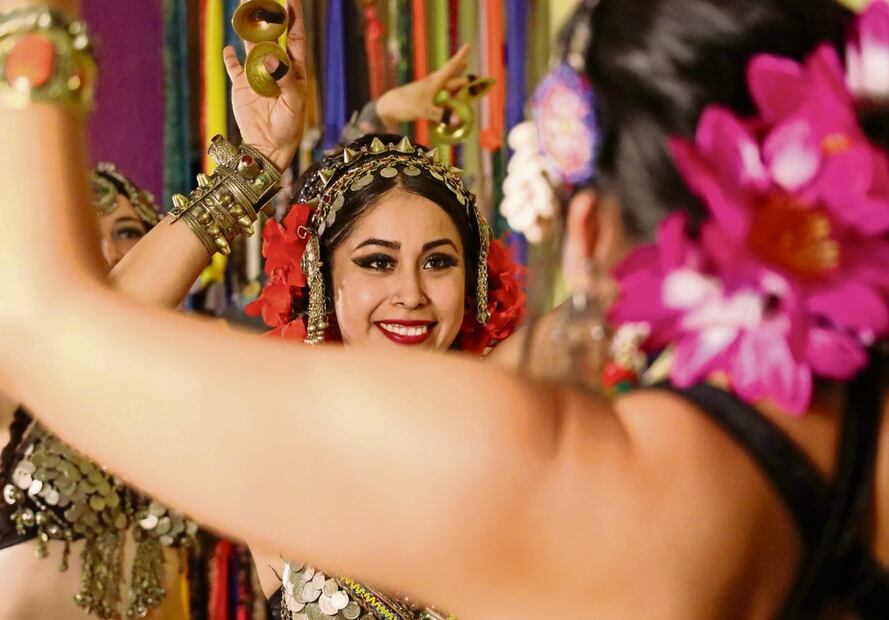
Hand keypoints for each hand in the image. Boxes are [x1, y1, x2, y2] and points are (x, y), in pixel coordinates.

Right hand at [223, 0, 306, 170]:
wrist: (268, 147)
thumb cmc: (288, 128)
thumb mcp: (293, 104)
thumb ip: (284, 79)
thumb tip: (272, 57)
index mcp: (294, 70)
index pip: (294, 39)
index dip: (293, 19)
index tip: (291, 0)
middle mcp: (276, 68)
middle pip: (270, 37)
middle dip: (266, 17)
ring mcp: (257, 75)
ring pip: (250, 47)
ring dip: (246, 31)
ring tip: (242, 12)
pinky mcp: (242, 85)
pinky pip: (233, 67)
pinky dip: (230, 57)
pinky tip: (228, 48)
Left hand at [376, 44, 470, 127]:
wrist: (388, 107)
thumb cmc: (406, 105)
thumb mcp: (424, 110)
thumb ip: (441, 115)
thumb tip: (457, 120)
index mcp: (434, 82)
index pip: (450, 67)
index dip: (460, 57)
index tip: (467, 45)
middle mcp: (431, 83)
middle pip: (448, 73)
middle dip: (458, 68)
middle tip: (467, 61)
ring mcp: (426, 90)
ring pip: (443, 84)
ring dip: (453, 81)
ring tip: (462, 79)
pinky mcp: (422, 98)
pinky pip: (438, 94)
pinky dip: (445, 94)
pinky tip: (446, 96)